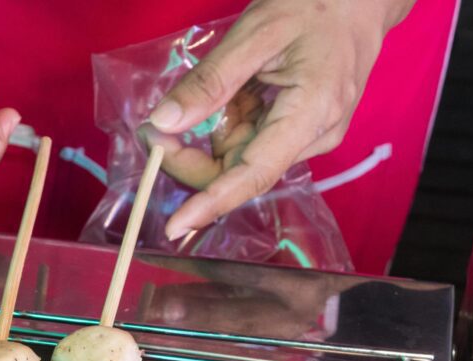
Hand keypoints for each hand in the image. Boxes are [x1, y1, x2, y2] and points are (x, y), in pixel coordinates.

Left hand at [142, 0, 413, 240]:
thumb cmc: (318, 2)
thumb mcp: (257, 31)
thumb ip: (210, 81)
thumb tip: (165, 122)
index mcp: (312, 113)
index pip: (253, 175)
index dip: (210, 203)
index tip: (174, 226)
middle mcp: (314, 136)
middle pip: (239, 169)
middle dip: (193, 156)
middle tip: (154, 127)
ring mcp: (309, 134)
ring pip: (241, 154)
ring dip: (211, 132)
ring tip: (209, 89)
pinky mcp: (300, 128)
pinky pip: (251, 137)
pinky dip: (229, 120)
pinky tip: (236, 89)